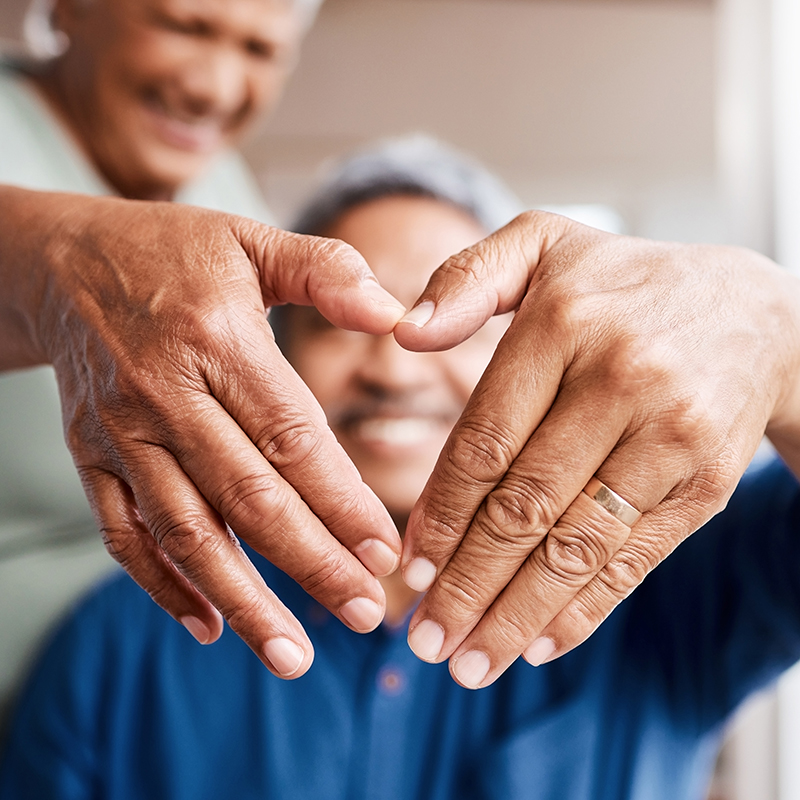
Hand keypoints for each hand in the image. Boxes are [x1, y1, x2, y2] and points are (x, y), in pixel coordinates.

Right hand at [1, 187, 405, 677]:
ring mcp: (121, 434)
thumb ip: (326, 272)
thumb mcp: (251, 240)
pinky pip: (123, 535)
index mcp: (217, 341)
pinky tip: (208, 624)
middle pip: (247, 499)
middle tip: (362, 613)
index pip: (292, 438)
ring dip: (242, 600)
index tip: (385, 553)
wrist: (63, 263)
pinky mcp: (90, 458)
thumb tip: (396, 316)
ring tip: (292, 654)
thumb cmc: (173, 252)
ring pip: (186, 533)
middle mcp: (166, 396)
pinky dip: (163, 586)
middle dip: (310, 564)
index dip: (341, 501)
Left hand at [394, 210, 799, 688]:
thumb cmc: (623, 284)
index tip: (408, 566)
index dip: (440, 512)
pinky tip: (539, 646)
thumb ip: (467, 279)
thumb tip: (403, 331)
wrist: (758, 312)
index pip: (484, 440)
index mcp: (562, 325)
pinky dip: (584, 610)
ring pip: (576, 546)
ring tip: (469, 664)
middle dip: (466, 583)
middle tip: (423, 640)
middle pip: (525, 506)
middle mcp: (619, 381)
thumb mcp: (543, 245)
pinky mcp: (705, 482)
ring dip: (516, 614)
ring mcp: (670, 437)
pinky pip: (635, 557)